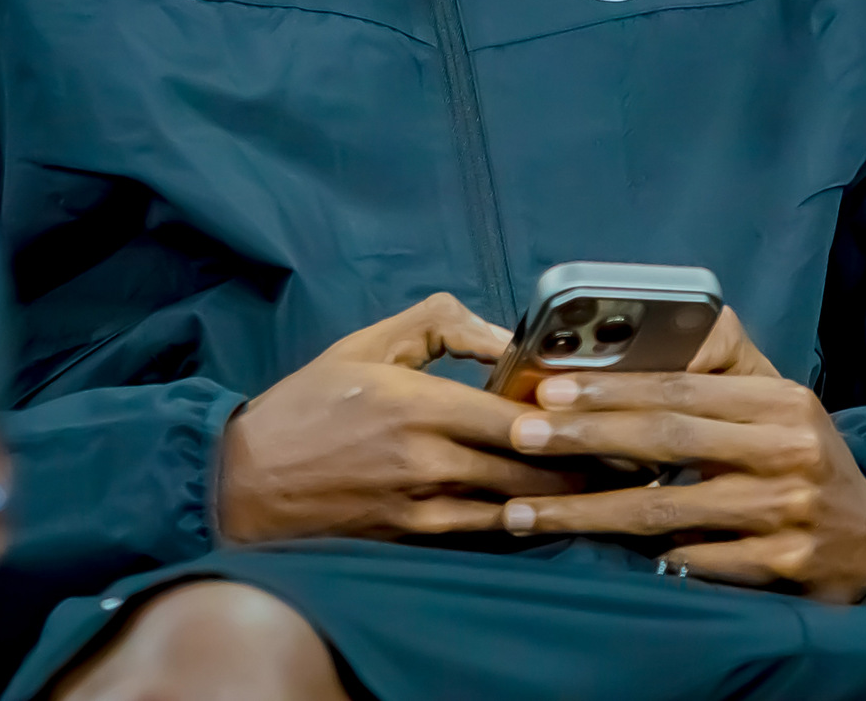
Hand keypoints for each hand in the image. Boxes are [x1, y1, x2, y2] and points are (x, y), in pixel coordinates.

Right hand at [216, 293, 582, 544]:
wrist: (243, 481)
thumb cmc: (309, 404)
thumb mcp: (369, 343)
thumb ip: (441, 324)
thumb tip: (503, 336)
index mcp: (418, 404)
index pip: (516, 419)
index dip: (567, 421)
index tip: (602, 414)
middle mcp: (424, 460)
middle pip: (525, 471)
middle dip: (579, 465)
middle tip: (622, 456)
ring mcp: (418, 508)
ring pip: (508, 510)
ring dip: (556, 501)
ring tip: (598, 487)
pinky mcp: (408, 539)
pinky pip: (477, 536)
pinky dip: (512, 525)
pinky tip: (540, 513)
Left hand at [492, 308, 865, 601]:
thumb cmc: (800, 458)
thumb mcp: (776, 404)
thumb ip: (716, 373)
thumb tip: (631, 348)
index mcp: (782, 402)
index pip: (683, 387)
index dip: (613, 388)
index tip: (550, 391)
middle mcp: (788, 452)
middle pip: (669, 440)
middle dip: (586, 438)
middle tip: (520, 436)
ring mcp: (786, 515)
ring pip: (667, 511)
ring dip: (588, 511)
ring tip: (525, 511)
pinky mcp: (780, 569)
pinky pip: (693, 563)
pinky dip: (646, 559)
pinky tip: (595, 553)